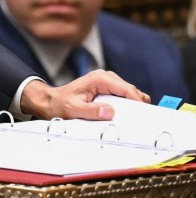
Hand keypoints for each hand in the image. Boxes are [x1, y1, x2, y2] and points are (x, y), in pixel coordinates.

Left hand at [20, 71, 149, 120]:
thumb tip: (110, 111)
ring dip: (133, 105)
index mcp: (99, 79)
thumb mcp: (73, 109)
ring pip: (129, 93)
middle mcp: (105, 77)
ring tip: (134, 119)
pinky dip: (127, 105)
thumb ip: (91, 111)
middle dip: (137, 104)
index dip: (138, 102)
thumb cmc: (60, 104)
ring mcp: (107, 82)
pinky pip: (124, 96)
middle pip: (131, 90)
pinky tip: (126, 115)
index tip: (144, 115)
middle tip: (141, 120)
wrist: (51, 101)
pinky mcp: (108, 88)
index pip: (126, 89)